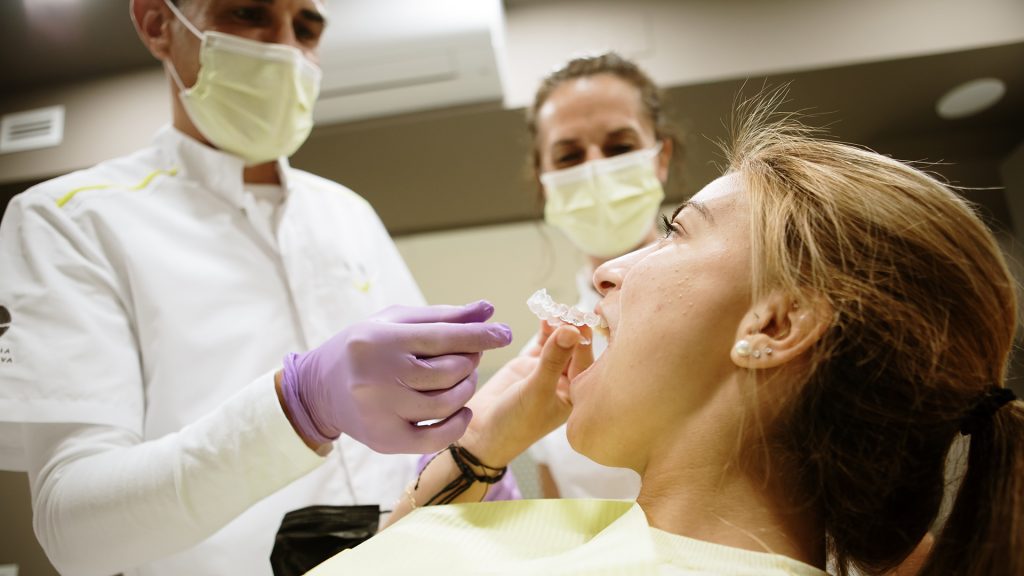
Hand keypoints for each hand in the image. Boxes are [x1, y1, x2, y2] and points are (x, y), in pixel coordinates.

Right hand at [279, 301, 512, 453]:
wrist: (318, 389)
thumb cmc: (365, 347)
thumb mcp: (396, 321)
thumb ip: (443, 317)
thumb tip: (488, 310)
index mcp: (383, 340)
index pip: (445, 337)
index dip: (480, 335)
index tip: (504, 333)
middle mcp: (380, 376)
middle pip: (449, 372)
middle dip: (470, 362)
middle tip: (471, 357)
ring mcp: (381, 411)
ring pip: (446, 403)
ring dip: (466, 390)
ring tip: (464, 380)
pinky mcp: (384, 439)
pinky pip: (434, 437)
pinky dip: (457, 425)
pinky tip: (462, 411)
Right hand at [460, 322, 593, 466]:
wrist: (482, 434)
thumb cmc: (515, 423)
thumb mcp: (536, 392)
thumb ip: (553, 360)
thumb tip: (571, 330)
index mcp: (578, 395)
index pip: (586, 361)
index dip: (583, 339)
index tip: (578, 319)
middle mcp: (567, 381)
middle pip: (575, 348)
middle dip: (572, 327)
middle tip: (567, 310)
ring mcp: (549, 370)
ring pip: (560, 342)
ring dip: (558, 324)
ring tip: (554, 309)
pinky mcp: (531, 364)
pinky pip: (543, 342)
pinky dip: (545, 328)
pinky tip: (545, 315)